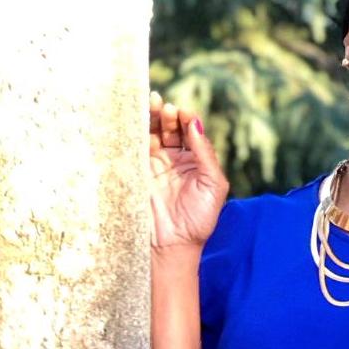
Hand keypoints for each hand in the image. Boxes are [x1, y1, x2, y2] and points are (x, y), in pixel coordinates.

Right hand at [148, 92, 229, 250]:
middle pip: (170, 128)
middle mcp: (175, 160)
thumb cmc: (199, 219)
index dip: (187, 120)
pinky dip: (135, 131)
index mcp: (197, 161)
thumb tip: (196, 123)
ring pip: (152, 133)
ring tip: (153, 104)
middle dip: (168, 114)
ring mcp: (155, 165)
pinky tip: (136, 119)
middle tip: (166, 106)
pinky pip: (135, 147)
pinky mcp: (137, 172)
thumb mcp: (213, 185)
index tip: (184, 114)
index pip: (191, 132)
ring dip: (152, 117)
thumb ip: (205, 153)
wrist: (173, 245)